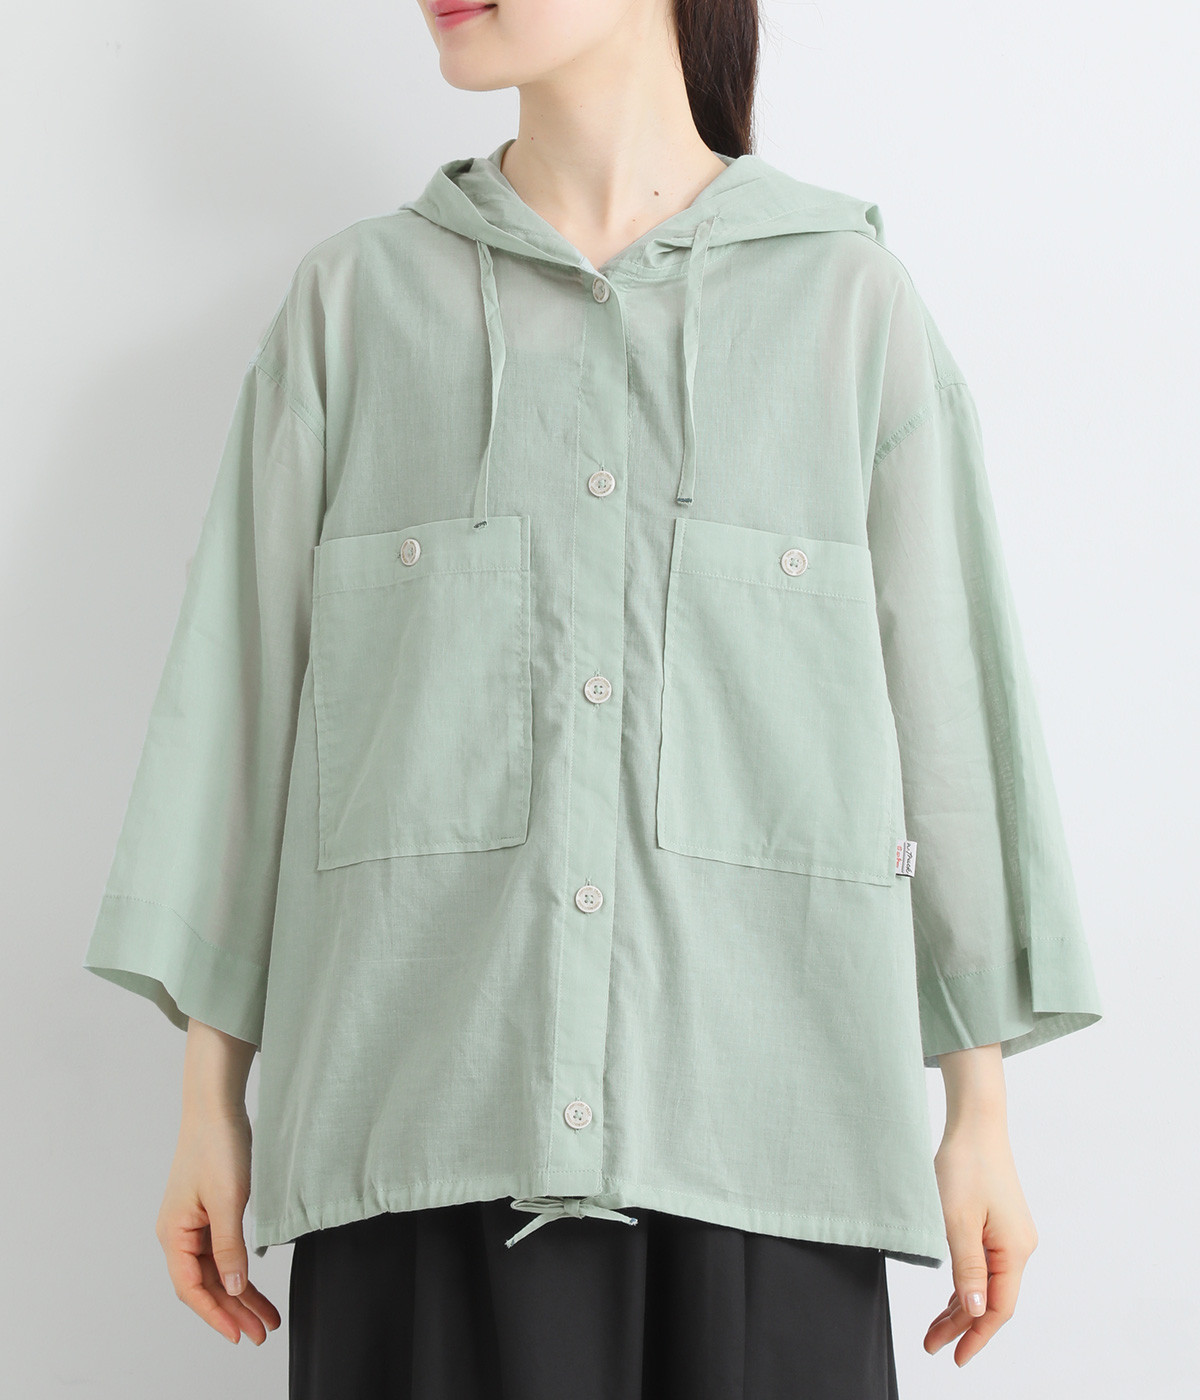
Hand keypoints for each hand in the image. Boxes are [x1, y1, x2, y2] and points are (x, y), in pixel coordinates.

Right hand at [155, 1102, 280, 1344]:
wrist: (216, 1107)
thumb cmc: (216, 1146)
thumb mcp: (228, 1200)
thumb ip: (229, 1247)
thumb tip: (234, 1288)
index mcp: (174, 1234)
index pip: (192, 1288)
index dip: (216, 1314)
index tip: (238, 1334)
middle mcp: (179, 1233)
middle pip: (206, 1283)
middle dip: (234, 1310)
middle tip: (261, 1332)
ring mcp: (194, 1224)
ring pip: (217, 1269)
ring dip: (240, 1293)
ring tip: (266, 1316)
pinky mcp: (209, 1212)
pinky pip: (222, 1251)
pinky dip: (239, 1268)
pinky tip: (254, 1283)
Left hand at [924, 1117, 1037, 1365]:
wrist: (975, 1125)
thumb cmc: (966, 1165)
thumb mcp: (958, 1219)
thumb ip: (966, 1267)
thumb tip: (974, 1309)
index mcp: (1014, 1250)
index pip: (998, 1307)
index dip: (977, 1335)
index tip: (955, 1357)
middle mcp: (1019, 1247)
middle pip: (991, 1299)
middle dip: (962, 1325)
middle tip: (932, 1345)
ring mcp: (1010, 1237)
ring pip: (985, 1284)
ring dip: (961, 1306)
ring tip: (935, 1330)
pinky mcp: (999, 1226)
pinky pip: (983, 1265)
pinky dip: (965, 1283)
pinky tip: (950, 1299)